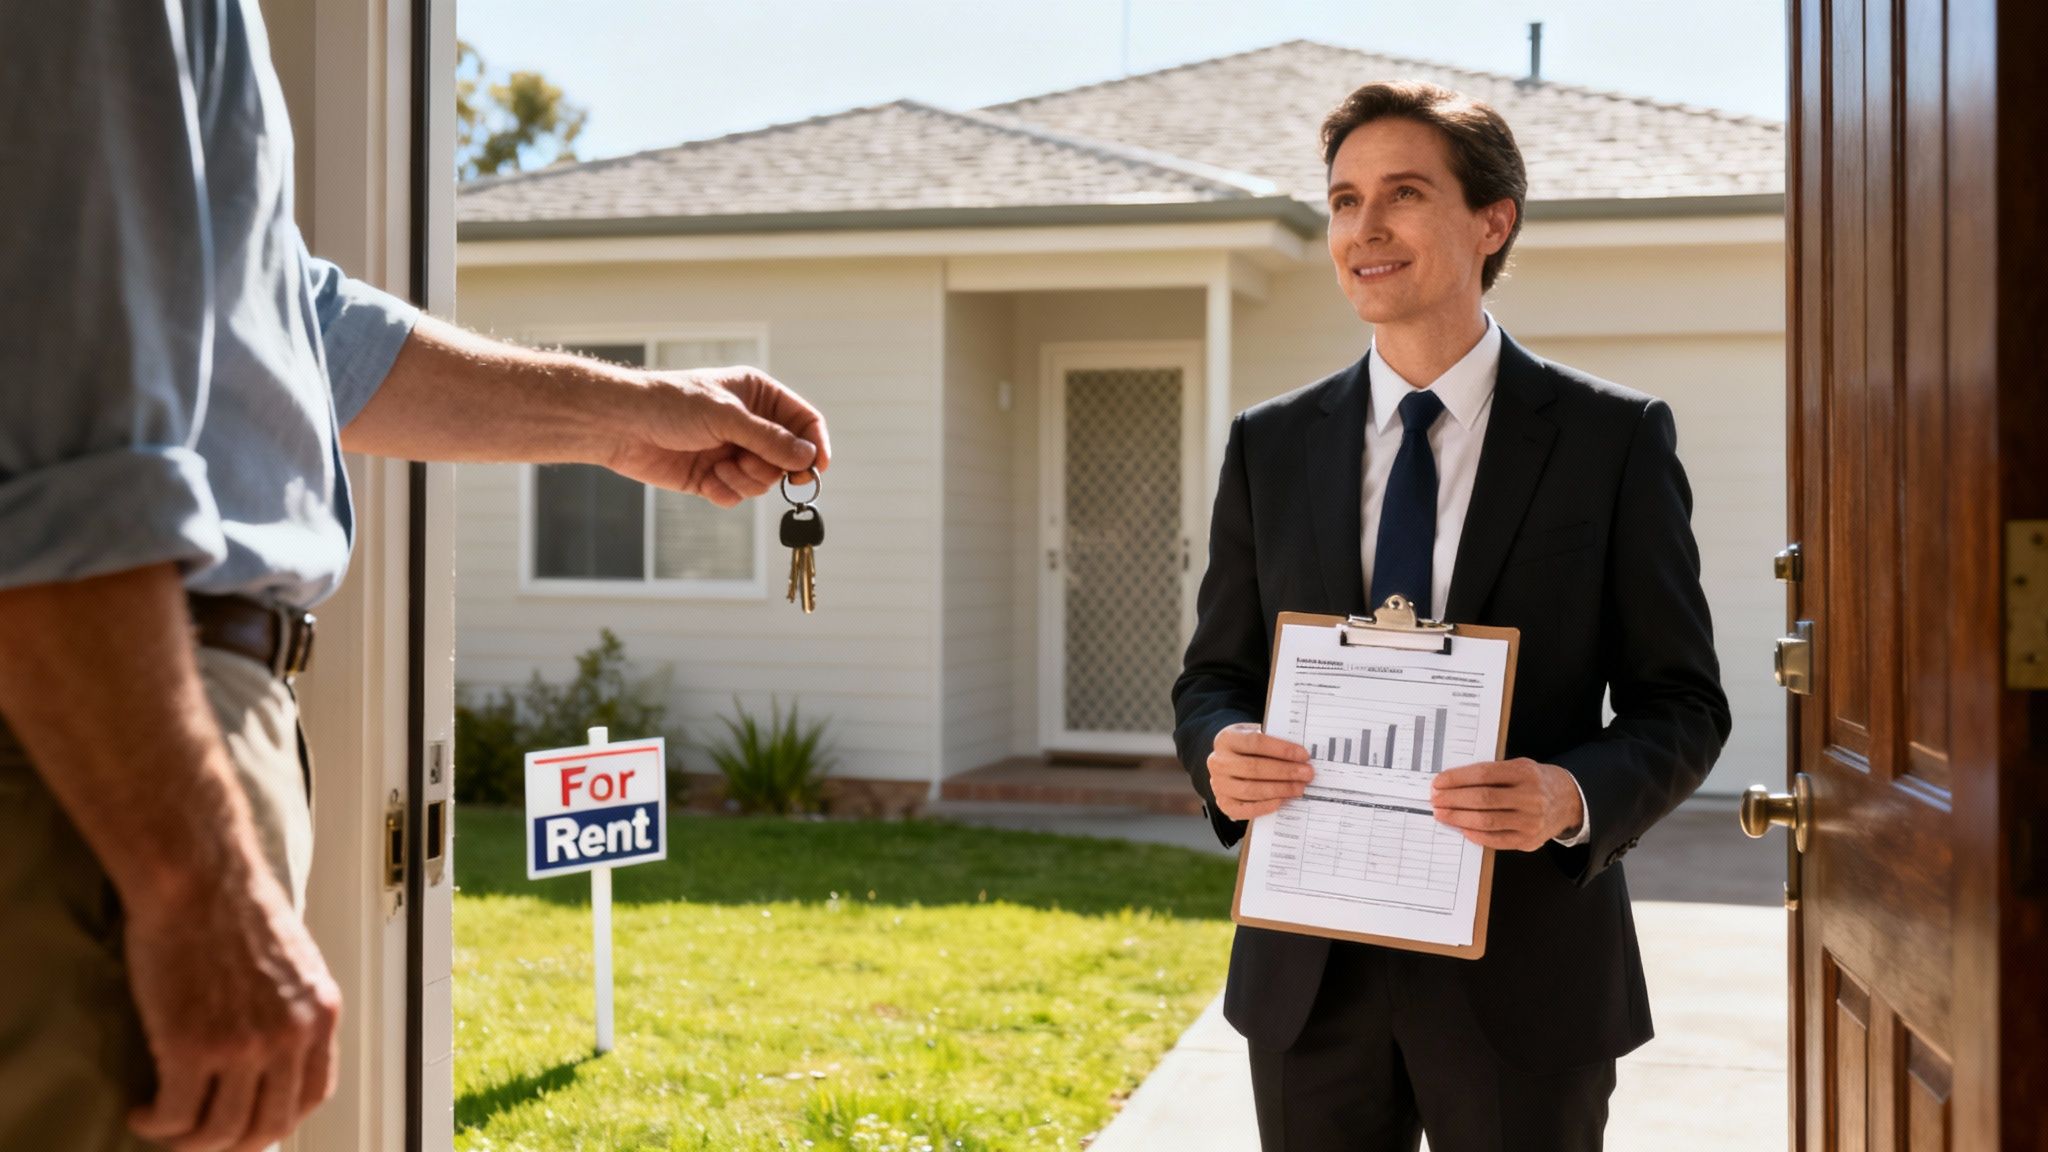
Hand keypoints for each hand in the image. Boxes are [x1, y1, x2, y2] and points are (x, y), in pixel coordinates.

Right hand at [124, 867, 342, 1151]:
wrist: (197, 878)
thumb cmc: (233, 908)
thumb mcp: (292, 962)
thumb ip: (291, 1009)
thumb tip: (272, 1053)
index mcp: (321, 1014)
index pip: (312, 1095)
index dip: (276, 1121)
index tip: (249, 1126)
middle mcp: (291, 1036)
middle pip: (267, 1124)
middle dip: (231, 1143)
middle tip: (199, 1138)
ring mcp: (244, 1045)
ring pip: (219, 1130)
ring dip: (187, 1141)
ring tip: (164, 1126)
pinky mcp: (193, 1047)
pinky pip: (176, 1115)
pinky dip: (156, 1124)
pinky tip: (143, 1112)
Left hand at [607, 366, 831, 505]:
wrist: (621, 425)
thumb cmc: (671, 405)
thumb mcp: (727, 417)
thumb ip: (770, 439)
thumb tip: (808, 458)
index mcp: (758, 396)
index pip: (804, 422)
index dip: (815, 445)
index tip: (814, 470)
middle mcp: (750, 424)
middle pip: (788, 458)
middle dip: (771, 468)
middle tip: (748, 465)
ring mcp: (732, 451)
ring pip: (764, 481)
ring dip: (745, 480)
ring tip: (719, 469)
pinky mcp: (713, 476)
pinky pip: (738, 495)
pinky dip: (725, 492)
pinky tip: (705, 481)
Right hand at [1205, 723, 1313, 820]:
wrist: (1230, 761)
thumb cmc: (1250, 748)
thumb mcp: (1256, 735)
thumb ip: (1274, 742)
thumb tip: (1300, 756)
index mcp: (1226, 739)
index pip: (1255, 742)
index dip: (1281, 750)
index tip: (1304, 755)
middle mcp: (1218, 762)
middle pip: (1253, 768)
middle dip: (1285, 771)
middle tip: (1307, 774)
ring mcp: (1218, 784)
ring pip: (1250, 790)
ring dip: (1279, 790)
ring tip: (1299, 788)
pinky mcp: (1223, 803)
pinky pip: (1244, 809)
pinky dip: (1264, 807)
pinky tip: (1282, 801)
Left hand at [1429, 758, 1584, 850]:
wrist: (1569, 801)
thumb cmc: (1535, 781)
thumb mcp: (1519, 766)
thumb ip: (1491, 773)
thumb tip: (1452, 783)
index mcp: (1524, 772)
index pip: (1483, 775)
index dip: (1456, 779)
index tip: (1438, 782)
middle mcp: (1530, 797)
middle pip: (1483, 799)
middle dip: (1453, 800)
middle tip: (1435, 800)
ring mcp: (1531, 821)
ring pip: (1487, 821)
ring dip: (1459, 818)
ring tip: (1442, 814)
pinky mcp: (1529, 840)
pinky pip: (1496, 840)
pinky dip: (1475, 834)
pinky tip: (1462, 828)